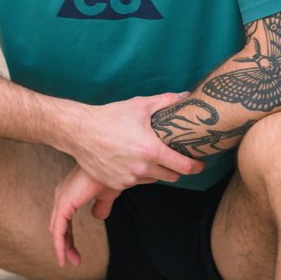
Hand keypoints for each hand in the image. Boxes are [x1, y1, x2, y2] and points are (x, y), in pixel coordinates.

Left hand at [49, 165, 122, 267]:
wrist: (111, 166)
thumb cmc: (109, 174)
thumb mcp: (108, 193)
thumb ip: (102, 205)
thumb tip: (97, 216)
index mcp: (69, 193)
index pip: (64, 220)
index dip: (69, 237)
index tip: (77, 253)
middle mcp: (62, 195)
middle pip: (58, 226)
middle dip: (65, 245)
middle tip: (76, 261)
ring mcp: (61, 199)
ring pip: (57, 230)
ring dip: (63, 248)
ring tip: (72, 262)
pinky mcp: (63, 204)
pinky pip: (58, 230)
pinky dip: (60, 245)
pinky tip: (64, 256)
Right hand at [63, 92, 204, 189]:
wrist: (80, 131)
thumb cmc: (110, 117)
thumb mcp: (140, 106)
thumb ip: (165, 101)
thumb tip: (185, 95)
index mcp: (152, 150)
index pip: (184, 166)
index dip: (196, 166)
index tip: (200, 164)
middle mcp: (142, 168)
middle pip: (172, 176)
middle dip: (176, 168)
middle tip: (172, 156)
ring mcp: (128, 178)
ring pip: (152, 179)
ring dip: (155, 171)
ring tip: (147, 156)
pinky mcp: (116, 184)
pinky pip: (134, 182)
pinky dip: (136, 174)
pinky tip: (129, 160)